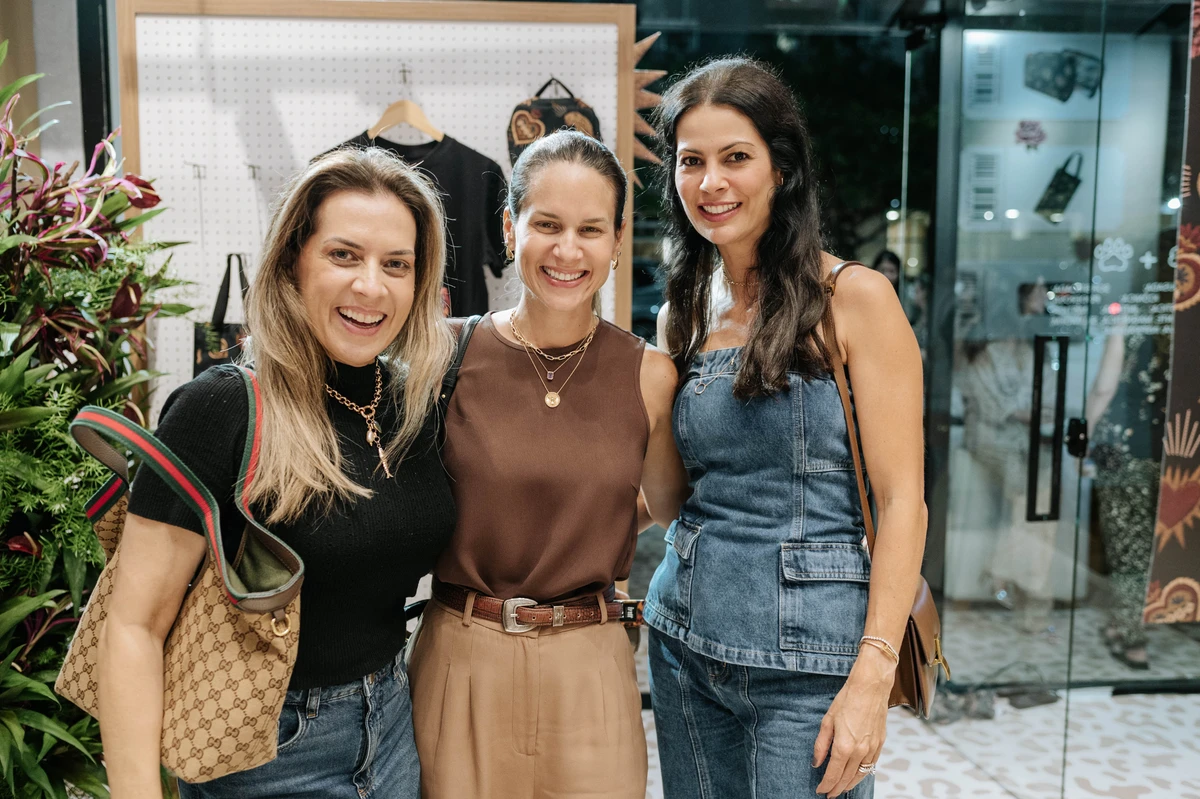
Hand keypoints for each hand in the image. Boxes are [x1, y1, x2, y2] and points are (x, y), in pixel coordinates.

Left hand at [812, 646, 892, 796]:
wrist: (871, 687)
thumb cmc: (847, 699)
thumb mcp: (827, 721)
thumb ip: (821, 745)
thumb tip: (817, 763)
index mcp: (844, 746)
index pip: (833, 774)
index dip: (826, 785)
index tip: (820, 791)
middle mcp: (860, 751)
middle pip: (847, 778)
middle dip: (837, 788)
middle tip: (829, 794)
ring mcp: (872, 748)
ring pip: (861, 775)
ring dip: (850, 784)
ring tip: (841, 788)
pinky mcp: (880, 743)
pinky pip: (871, 765)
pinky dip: (863, 774)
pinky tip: (857, 775)